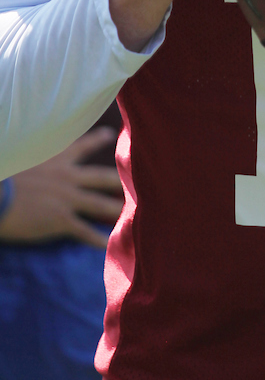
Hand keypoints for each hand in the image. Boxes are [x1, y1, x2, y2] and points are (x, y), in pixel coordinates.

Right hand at [0, 128, 122, 248]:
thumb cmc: (4, 174)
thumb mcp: (23, 157)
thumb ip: (36, 158)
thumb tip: (37, 160)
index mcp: (55, 159)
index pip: (81, 145)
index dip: (97, 139)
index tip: (110, 135)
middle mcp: (67, 176)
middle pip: (100, 176)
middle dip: (119, 179)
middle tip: (137, 179)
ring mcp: (66, 198)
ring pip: (99, 203)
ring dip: (115, 209)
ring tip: (132, 212)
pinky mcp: (60, 219)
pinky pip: (84, 231)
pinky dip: (97, 239)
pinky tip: (108, 244)